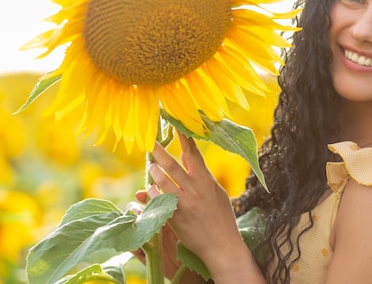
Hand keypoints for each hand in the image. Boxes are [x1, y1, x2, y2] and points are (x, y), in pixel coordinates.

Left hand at [146, 131, 257, 280]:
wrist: (220, 245)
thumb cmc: (222, 218)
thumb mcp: (217, 193)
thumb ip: (203, 176)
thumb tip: (188, 159)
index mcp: (206, 181)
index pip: (193, 154)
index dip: (184, 139)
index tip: (176, 125)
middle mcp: (194, 189)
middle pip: (171, 165)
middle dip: (159, 151)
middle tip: (150, 142)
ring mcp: (182, 203)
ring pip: (160, 181)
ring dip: (153, 172)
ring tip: (151, 167)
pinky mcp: (173, 216)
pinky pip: (157, 199)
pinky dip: (152, 193)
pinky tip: (151, 191)